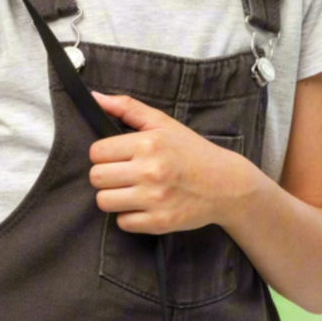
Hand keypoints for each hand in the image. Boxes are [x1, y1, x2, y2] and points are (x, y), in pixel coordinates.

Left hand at [87, 90, 254, 233]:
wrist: (227, 185)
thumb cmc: (192, 152)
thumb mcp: (163, 123)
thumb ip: (127, 108)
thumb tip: (94, 97)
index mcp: (149, 144)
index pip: (96, 152)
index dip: (103, 154)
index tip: (117, 156)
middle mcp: (151, 171)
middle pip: (96, 177)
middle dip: (106, 175)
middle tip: (123, 174)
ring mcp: (155, 199)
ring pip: (104, 201)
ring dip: (114, 197)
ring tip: (131, 190)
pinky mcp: (160, 222)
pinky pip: (123, 222)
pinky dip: (129, 216)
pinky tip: (144, 206)